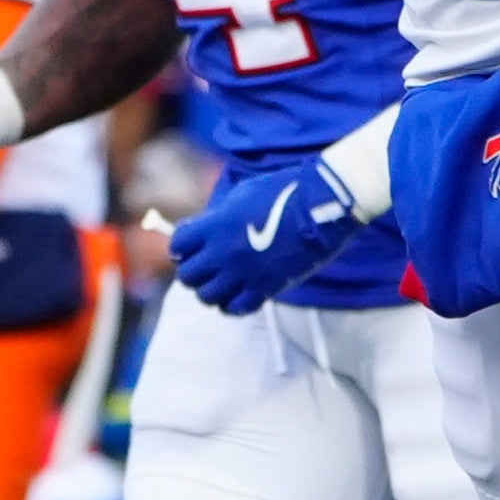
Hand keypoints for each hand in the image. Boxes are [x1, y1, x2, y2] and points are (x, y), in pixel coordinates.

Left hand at [172, 153, 377, 312]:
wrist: (320, 206)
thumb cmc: (283, 191)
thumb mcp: (242, 194)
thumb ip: (219, 215)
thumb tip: (207, 228)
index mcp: (214, 226)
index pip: (178, 245)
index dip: (183, 245)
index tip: (191, 243)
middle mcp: (223, 254)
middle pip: (188, 276)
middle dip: (194, 270)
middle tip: (206, 265)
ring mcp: (243, 274)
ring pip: (207, 296)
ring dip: (210, 290)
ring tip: (221, 281)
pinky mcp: (265, 289)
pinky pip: (235, 308)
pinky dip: (232, 304)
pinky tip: (238, 294)